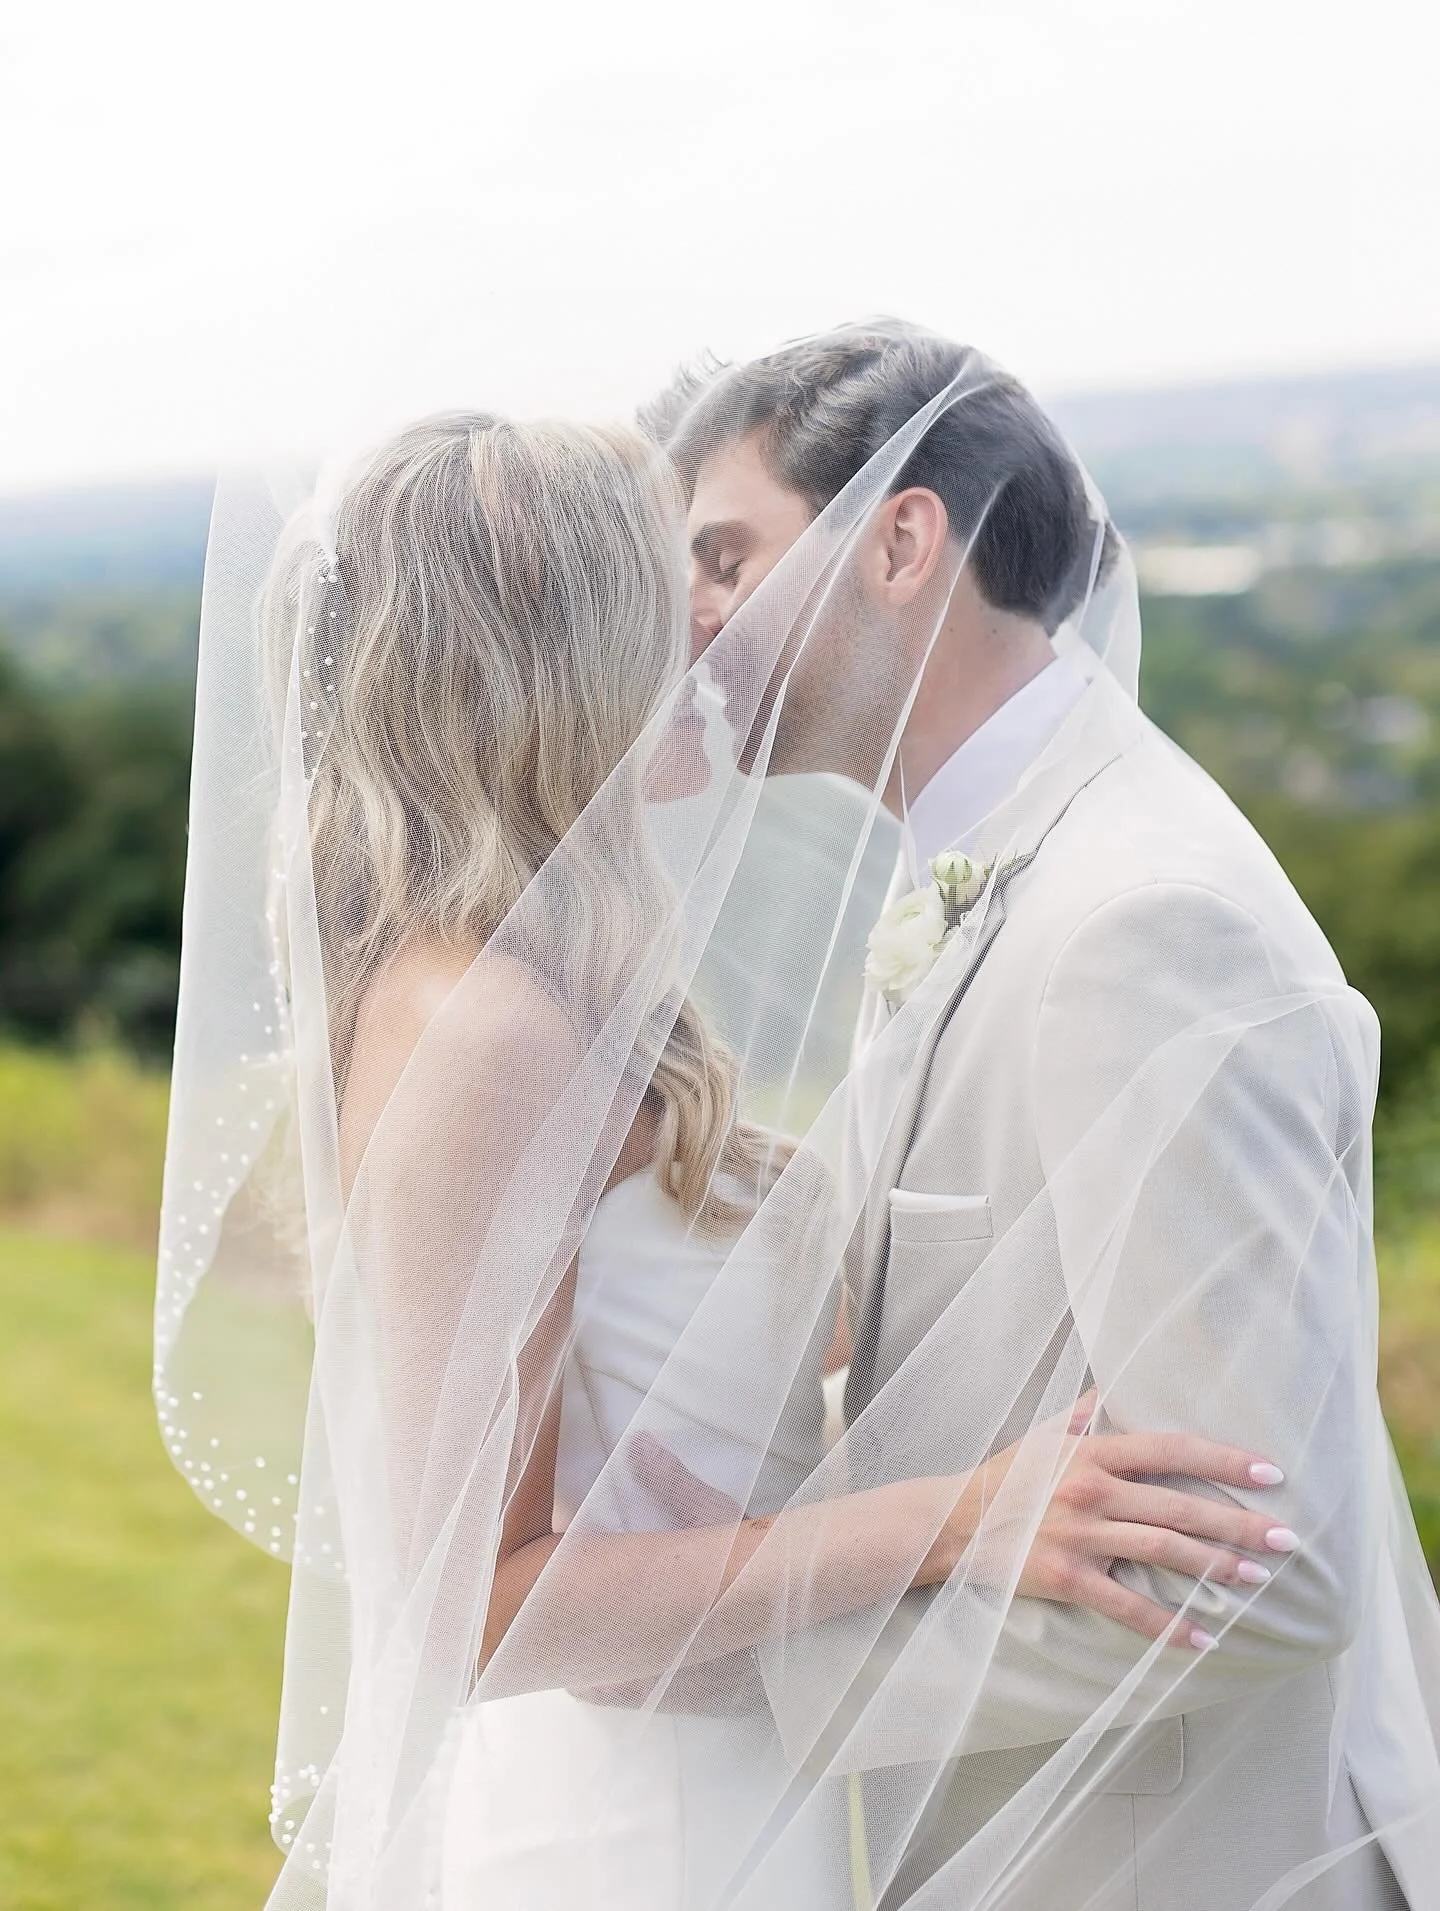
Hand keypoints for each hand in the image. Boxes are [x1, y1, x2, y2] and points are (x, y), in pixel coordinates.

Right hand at [923, 1392, 1292, 1649]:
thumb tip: (1109, 1389)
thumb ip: (1082, 1414)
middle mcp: (1091, 1491)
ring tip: (1260, 1580)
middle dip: (1239, 1525)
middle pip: (1180, 1507)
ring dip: (1217, 1568)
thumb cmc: (1003, 1478)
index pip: (1171, 1450)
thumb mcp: (1041, 1436)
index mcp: (1091, 1452)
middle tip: (1287, 1540)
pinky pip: (1129, 1607)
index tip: (1269, 1473)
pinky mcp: (1069, 1578)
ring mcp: (1081, 1537)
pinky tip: (1204, 1638)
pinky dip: (1168, 1626)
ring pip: (1165, 1552)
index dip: (1223, 1461)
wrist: (952, 1524)